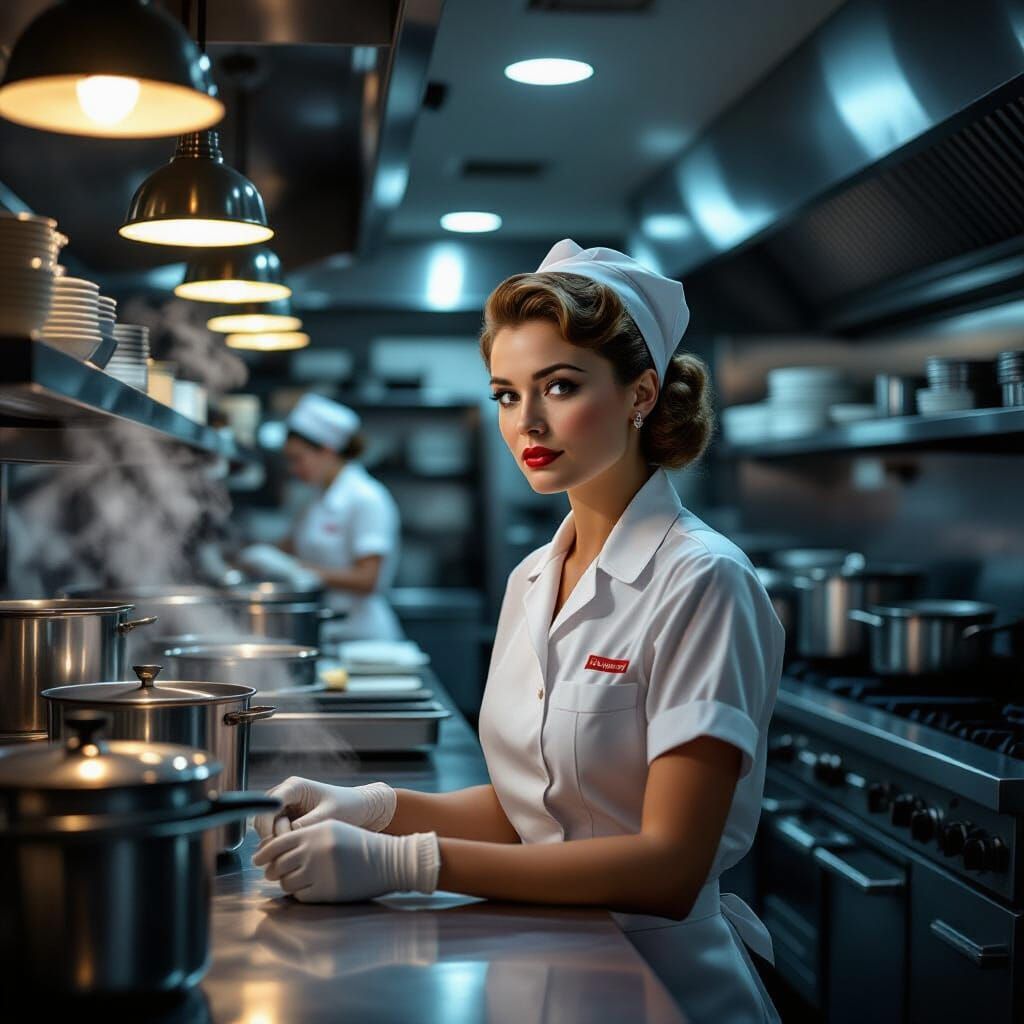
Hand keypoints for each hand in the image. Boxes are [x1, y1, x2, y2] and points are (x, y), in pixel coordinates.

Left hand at [253, 820, 439, 902]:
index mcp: (316, 831)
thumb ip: (306, 836)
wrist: (389, 860)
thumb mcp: (333, 829)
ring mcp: (319, 871)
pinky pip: (301, 896)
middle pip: (278, 865)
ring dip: (288, 883)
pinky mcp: (326, 891)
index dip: (264, 853)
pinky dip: (302, 894)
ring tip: (299, 880)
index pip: (278, 842)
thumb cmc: (360, 844)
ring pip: (287, 882)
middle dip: (273, 871)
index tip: (258, 859)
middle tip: (275, 873)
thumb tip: (274, 851)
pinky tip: (312, 888)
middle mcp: (314, 850)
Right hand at [254, 777, 395, 839]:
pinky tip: (291, 854)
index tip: (276, 842)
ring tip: (291, 853)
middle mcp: (285, 795)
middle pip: (262, 817)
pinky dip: (279, 845)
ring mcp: (285, 808)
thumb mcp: (329, 815)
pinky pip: (275, 835)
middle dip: (270, 836)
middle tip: (285, 851)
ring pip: (266, 828)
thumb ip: (307, 824)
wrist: (361, 810)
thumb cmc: (348, 807)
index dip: (268, 823)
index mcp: (294, 786)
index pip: (269, 804)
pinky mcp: (288, 821)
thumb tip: (285, 836)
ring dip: (274, 843)